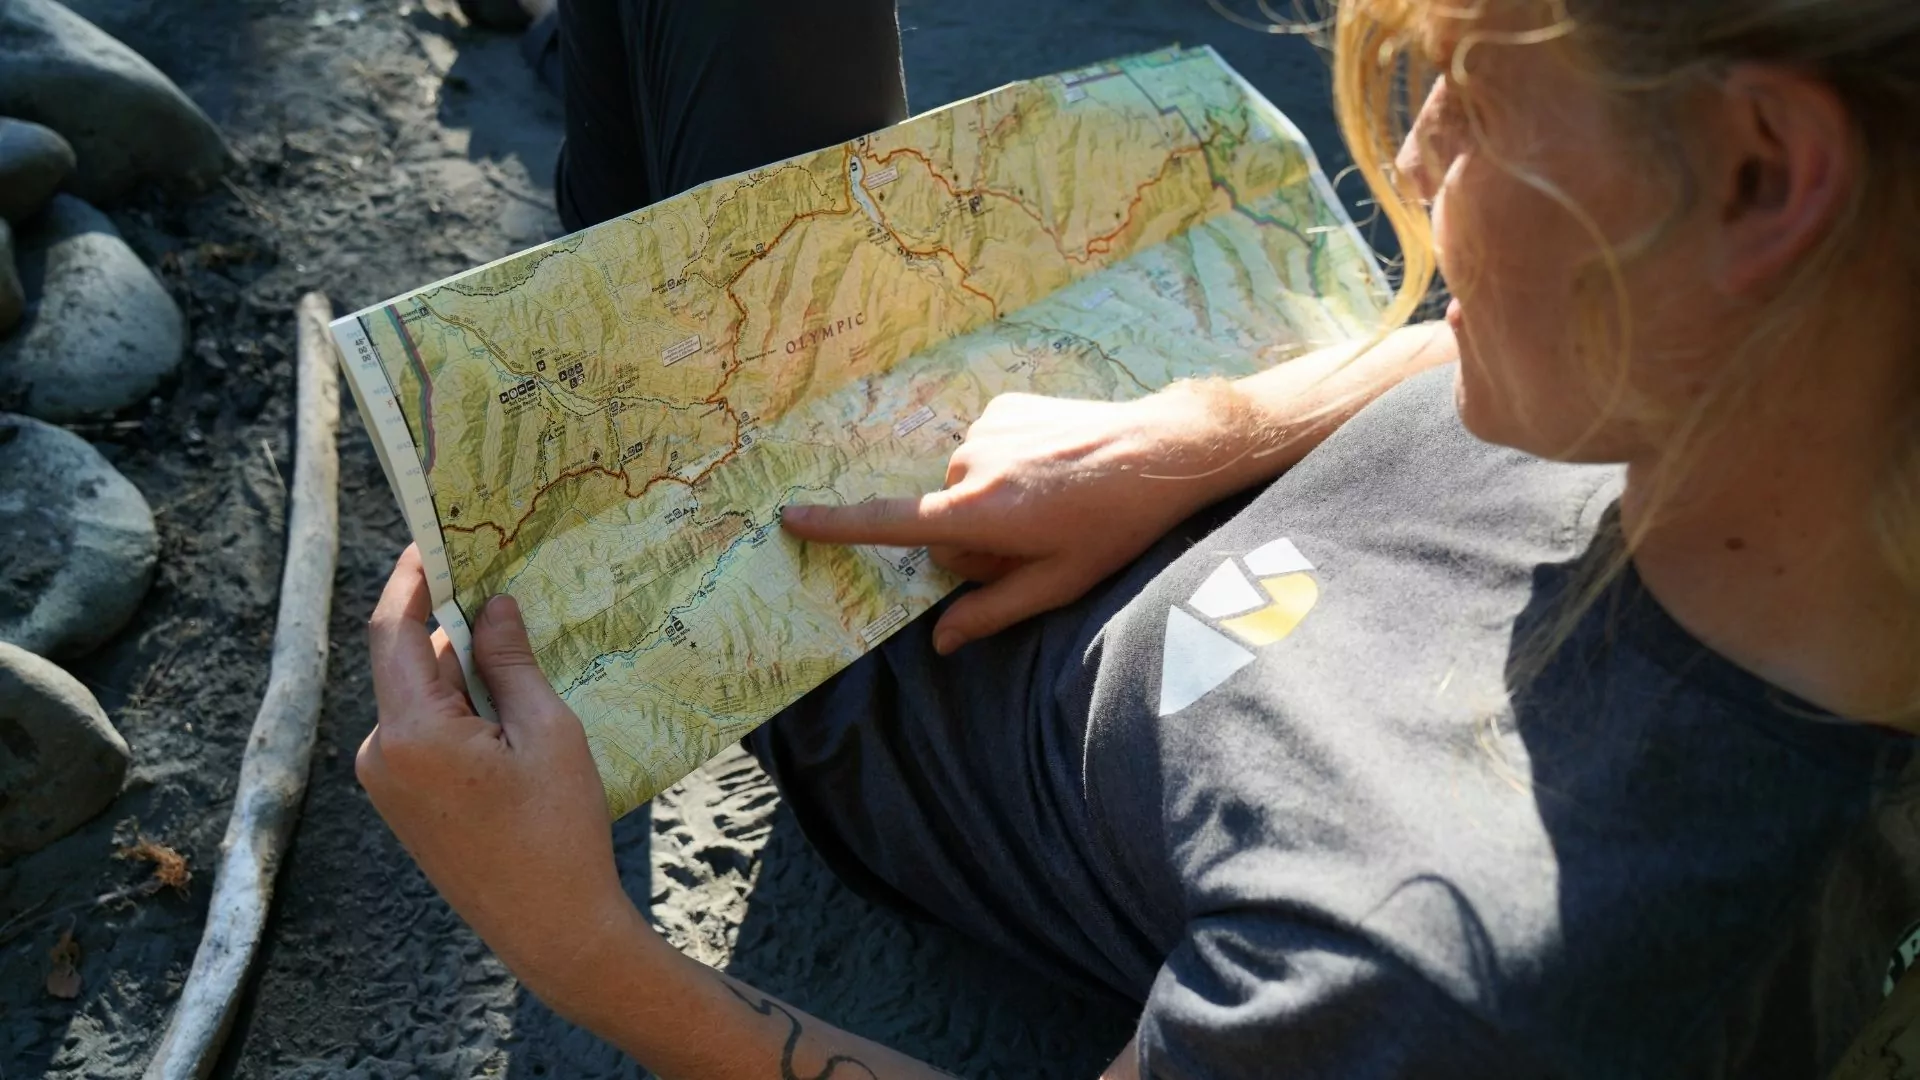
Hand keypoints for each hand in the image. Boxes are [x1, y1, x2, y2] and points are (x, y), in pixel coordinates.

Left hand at [357, 546, 651, 1013]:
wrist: (552, 930)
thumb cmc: (559, 830)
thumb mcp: (547, 732)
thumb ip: (509, 661)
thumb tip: (490, 604)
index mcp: (410, 731)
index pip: (395, 629)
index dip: (413, 577)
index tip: (437, 537)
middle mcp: (381, 754)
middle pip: (407, 661)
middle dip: (447, 618)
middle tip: (496, 575)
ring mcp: (388, 784)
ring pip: (418, 697)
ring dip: (459, 666)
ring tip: (515, 637)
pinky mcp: (405, 805)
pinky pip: (423, 732)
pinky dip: (458, 706)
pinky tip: (507, 699)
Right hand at [782, 387, 1246, 653]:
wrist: (1163, 449)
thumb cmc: (1113, 527)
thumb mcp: (1058, 583)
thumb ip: (991, 612)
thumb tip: (941, 642)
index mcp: (977, 514)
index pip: (889, 525)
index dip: (835, 526)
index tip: (790, 519)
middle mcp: (969, 466)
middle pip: (946, 522)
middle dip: (979, 540)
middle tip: (1042, 540)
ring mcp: (987, 429)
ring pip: (968, 486)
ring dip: (999, 501)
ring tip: (1059, 500)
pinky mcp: (1005, 405)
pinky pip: (989, 449)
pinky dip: (1013, 464)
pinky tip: (1058, 467)